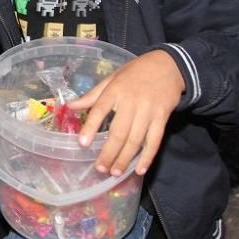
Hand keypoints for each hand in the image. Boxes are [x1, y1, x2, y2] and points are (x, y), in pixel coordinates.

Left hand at [67, 50, 184, 176]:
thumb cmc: (135, 73)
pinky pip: (155, 141)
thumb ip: (92, 95)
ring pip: (136, 140)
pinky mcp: (162, 118)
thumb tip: (70, 106)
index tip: (82, 144)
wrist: (168, 66)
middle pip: (119, 132)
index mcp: (115, 90)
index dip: (90, 127)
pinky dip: (147, 157)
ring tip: (115, 172)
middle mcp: (131, 102)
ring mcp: (148, 111)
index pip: (100, 110)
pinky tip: (139, 169)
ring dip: (125, 159)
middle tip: (100, 168)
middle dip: (109, 153)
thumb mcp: (112, 78)